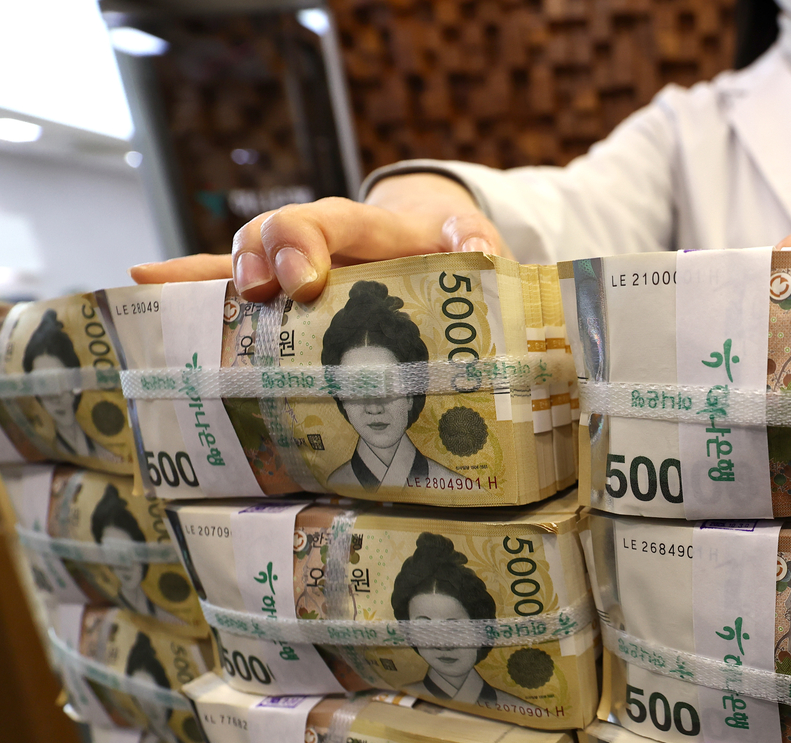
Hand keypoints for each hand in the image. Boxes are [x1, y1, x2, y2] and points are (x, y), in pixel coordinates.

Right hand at [129, 173, 511, 301]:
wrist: (435, 247)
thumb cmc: (454, 253)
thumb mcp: (476, 247)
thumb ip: (479, 248)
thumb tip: (475, 251)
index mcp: (370, 229)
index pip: (330, 220)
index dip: (306, 243)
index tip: (303, 283)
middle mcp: (321, 240)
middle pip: (272, 232)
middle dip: (257, 259)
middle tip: (259, 295)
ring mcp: (296, 266)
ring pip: (240, 260)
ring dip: (212, 283)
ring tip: (179, 305)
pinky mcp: (282, 294)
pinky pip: (228, 288)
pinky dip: (188, 290)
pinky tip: (144, 291)